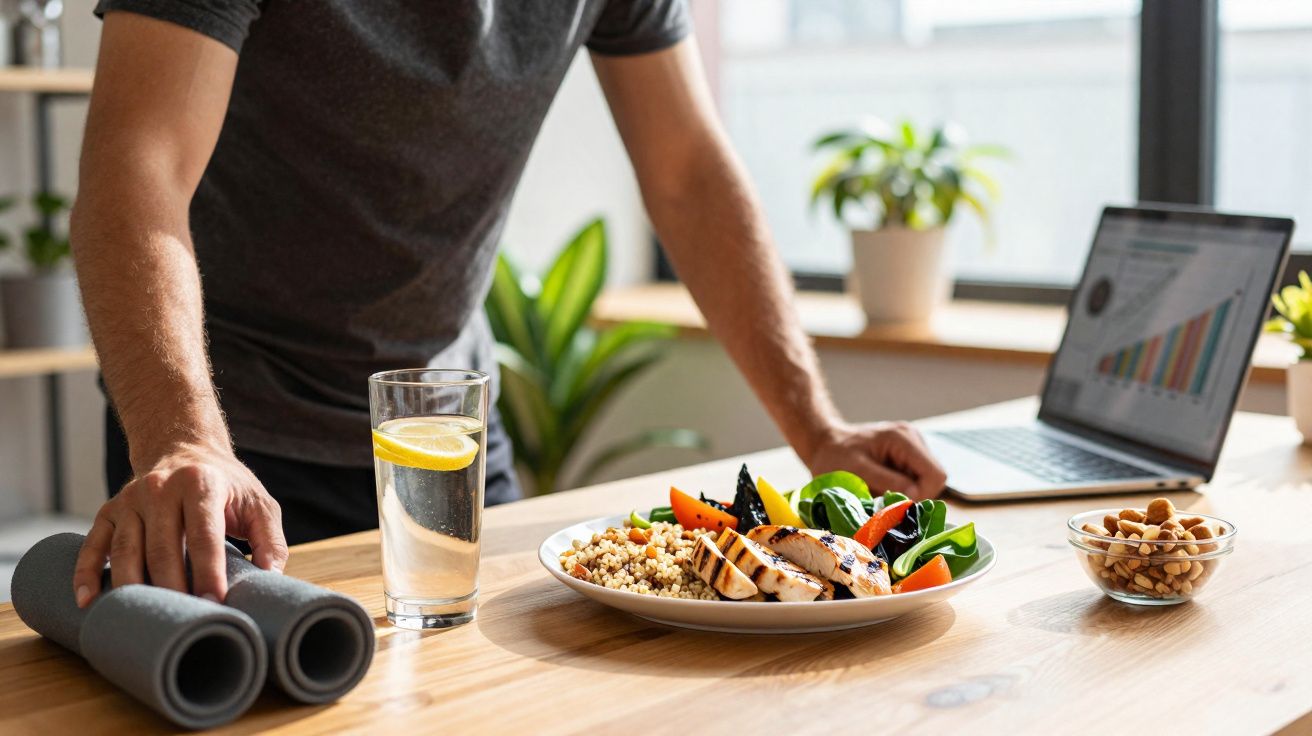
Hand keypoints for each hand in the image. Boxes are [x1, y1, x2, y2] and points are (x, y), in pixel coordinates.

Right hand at [73, 444, 287, 606]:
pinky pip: (93, 545)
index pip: (204, 535)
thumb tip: (270, 578)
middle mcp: (160, 488)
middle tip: (184, 621)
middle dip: (173, 588)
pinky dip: (87, 574)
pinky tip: (89, 601)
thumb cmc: (227, 485)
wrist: (184, 448)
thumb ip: (270, 541)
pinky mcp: (109, 510)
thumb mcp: (259, 503)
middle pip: (162, 548)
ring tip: (144, 620)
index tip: (215, 604)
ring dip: (134, 589)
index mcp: (201, 484)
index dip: (209, 572)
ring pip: (126, 551)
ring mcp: (130, 499)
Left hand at [803, 421, 947, 499]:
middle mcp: (914, 439)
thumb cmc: (834, 456)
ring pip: (926, 482)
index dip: (922, 495)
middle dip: (913, 496)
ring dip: (907, 493)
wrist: (825, 444)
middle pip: (933, 479)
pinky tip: (882, 487)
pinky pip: (915, 480)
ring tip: (880, 492)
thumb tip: (914, 495)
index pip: (935, 475)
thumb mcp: (856, 470)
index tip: (896, 505)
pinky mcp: (907, 457)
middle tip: (885, 502)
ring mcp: (913, 447)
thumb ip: (886, 480)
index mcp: (904, 438)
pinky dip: (902, 489)